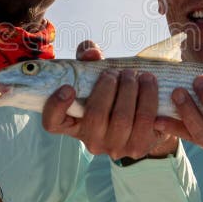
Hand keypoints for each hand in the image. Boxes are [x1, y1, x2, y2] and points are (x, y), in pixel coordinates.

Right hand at [42, 42, 177, 160]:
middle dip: (109, 87)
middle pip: (96, 116)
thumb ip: (88, 58)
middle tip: (119, 72)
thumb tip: (91, 53)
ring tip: (137, 75)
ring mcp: (115, 148)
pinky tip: (150, 83)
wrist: (145, 118)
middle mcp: (91, 141)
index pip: (53, 123)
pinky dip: (149, 97)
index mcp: (73, 124)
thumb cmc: (112, 93)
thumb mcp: (96, 74)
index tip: (68, 87)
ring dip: (131, 90)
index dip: (56, 107)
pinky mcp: (139, 147)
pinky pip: (145, 121)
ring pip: (122, 119)